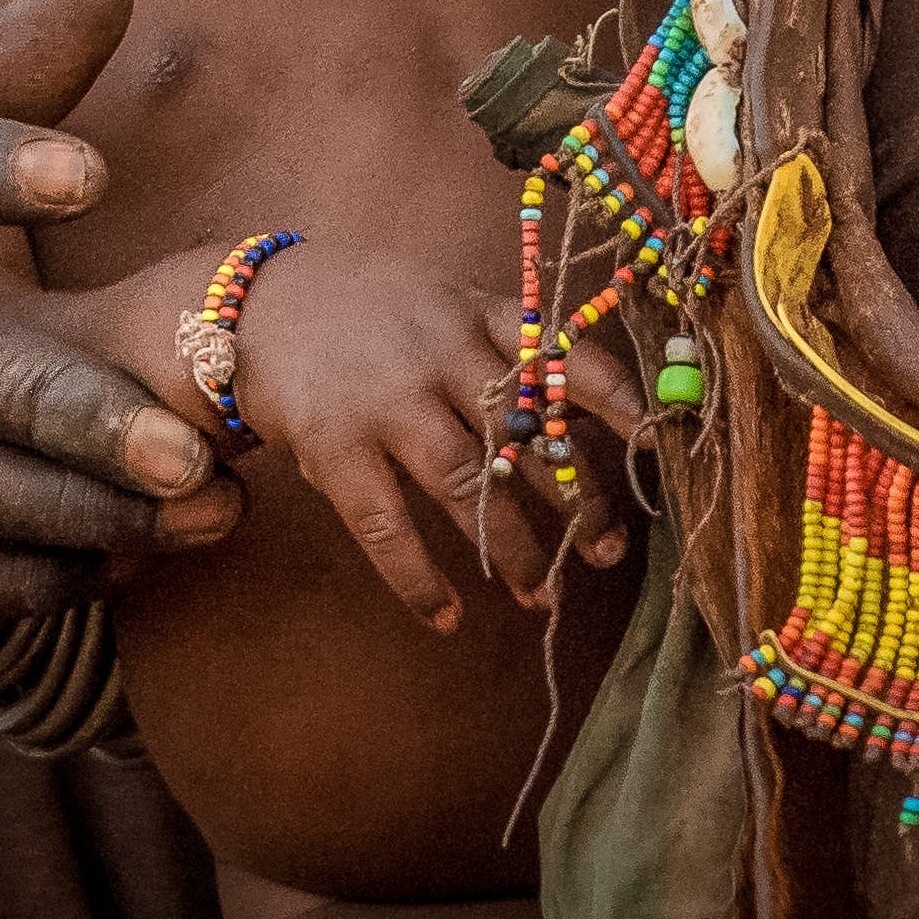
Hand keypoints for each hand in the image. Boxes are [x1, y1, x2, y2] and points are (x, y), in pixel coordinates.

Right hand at [209, 237, 642, 628]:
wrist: (259, 305)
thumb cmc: (375, 312)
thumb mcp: (444, 303)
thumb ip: (504, 350)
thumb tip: (585, 415)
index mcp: (479, 314)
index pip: (565, 355)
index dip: (619, 401)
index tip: (659, 443)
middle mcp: (441, 354)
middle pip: (527, 436)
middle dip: (575, 500)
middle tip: (610, 551)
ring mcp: (387, 402)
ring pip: (469, 487)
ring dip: (515, 549)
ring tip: (545, 596)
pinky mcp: (334, 448)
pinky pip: (387, 526)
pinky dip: (419, 578)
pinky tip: (446, 615)